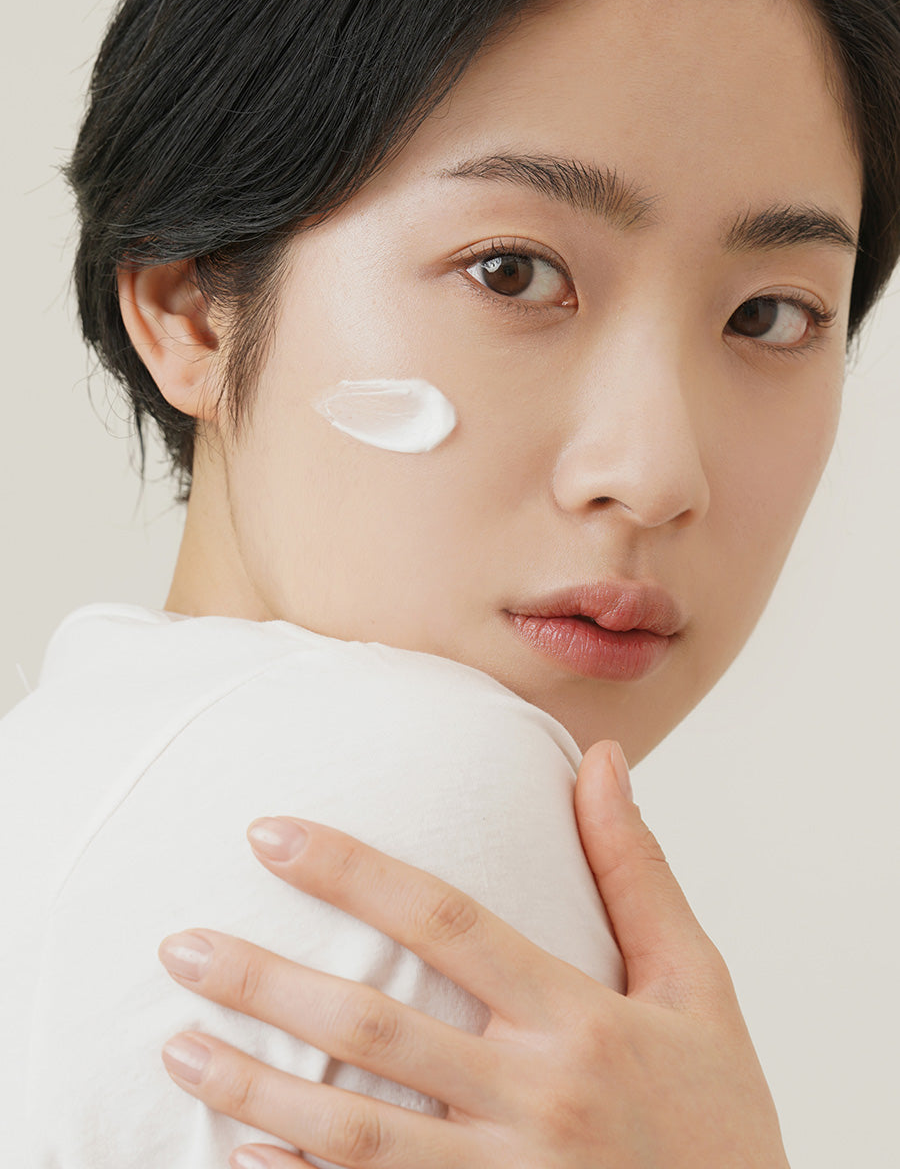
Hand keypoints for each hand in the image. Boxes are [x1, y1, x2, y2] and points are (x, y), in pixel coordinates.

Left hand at [158, 740, 789, 1167]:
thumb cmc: (719, 1115)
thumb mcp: (698, 985)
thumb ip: (637, 871)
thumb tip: (602, 759)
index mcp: (578, 1018)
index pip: (446, 921)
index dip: (351, 872)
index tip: (271, 834)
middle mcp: (533, 1098)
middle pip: (378, 1030)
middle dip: (269, 983)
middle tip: (182, 946)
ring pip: (355, 1132)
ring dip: (257, 1087)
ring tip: (177, 1046)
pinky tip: (235, 1154)